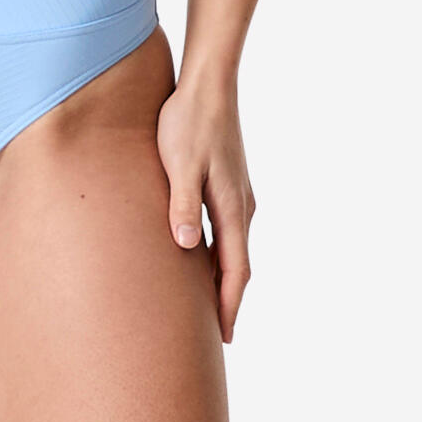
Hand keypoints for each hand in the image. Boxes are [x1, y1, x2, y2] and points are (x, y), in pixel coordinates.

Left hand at [155, 69, 255, 342]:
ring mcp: (238, 195)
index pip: (236, 270)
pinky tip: (200, 258)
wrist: (209, 84)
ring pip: (233, 248)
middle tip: (217, 335)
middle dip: (228, 301)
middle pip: (238, 265)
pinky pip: (227, 231)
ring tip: (207, 305)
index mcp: (232, 208)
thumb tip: (185, 246)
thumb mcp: (180, 164)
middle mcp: (242, 206)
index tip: (224, 336)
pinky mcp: (228, 184)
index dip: (229, 305)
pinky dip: (219, 255)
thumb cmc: (188, 122)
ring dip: (224, 278)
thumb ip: (182, 204)